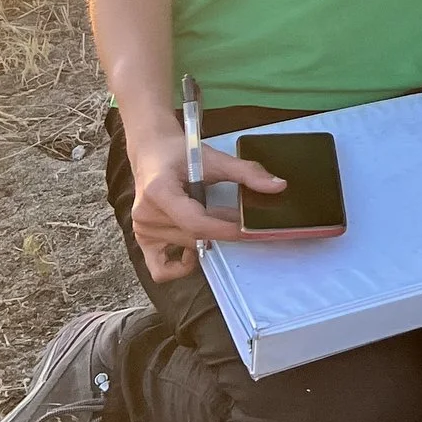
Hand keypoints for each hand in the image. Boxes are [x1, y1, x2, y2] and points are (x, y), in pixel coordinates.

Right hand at [127, 129, 283, 280]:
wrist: (152, 152)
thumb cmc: (180, 153)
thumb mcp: (214, 158)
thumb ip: (246, 172)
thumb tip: (278, 186)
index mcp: (160, 192)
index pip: (196, 222)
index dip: (224, 229)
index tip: (248, 229)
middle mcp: (147, 215)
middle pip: (193, 236)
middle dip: (222, 231)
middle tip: (241, 219)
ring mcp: (142, 230)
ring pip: (186, 248)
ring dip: (207, 239)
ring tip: (217, 220)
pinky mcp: (143, 240)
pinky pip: (160, 268)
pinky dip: (180, 266)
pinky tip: (194, 250)